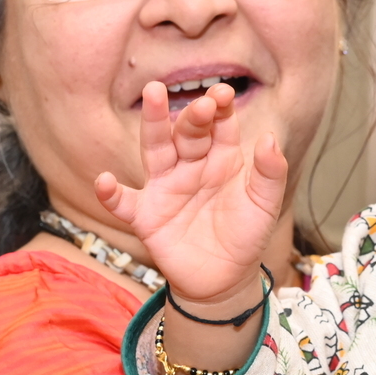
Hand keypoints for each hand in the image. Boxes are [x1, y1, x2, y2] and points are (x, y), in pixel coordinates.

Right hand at [95, 82, 287, 305]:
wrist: (226, 280)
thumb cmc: (246, 236)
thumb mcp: (264, 205)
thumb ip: (270, 173)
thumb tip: (270, 137)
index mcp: (221, 158)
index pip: (219, 125)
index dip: (220, 108)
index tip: (224, 94)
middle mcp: (190, 166)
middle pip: (187, 133)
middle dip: (193, 116)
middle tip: (202, 103)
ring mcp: (165, 188)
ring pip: (156, 150)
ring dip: (153, 124)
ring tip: (153, 97)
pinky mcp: (146, 216)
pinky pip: (124, 203)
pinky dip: (111, 194)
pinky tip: (105, 181)